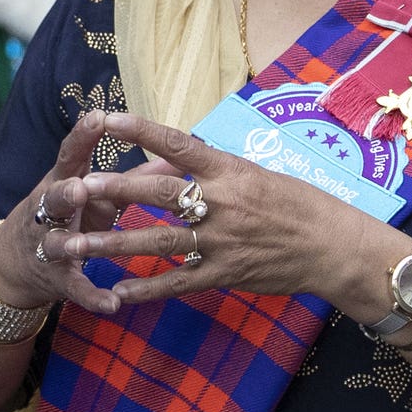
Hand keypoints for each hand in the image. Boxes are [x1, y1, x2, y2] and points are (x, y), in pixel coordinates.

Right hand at [0, 113, 130, 319]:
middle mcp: (49, 211)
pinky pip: (74, 287)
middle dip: (65, 193)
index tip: (97, 117)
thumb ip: (132, 177)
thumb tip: (175, 157)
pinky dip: (92, 295)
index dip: (82, 137)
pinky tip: (112, 303)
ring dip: (69, 244)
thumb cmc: (71, 215)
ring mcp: (49, 245)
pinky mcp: (56, 278)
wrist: (16, 263)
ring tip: (79, 245)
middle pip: (54, 198)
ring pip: (56, 243)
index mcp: (63, 182)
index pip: (70, 155)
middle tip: (79, 187)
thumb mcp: (95, 194)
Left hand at [57, 112, 396, 314]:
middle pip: (158, 194)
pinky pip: (179, 283)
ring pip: (158, 243)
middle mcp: (222, 203)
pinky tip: (117, 291)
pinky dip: (147, 288)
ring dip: (113, 244)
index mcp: (230, 170)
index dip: (138, 130)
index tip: (104, 119)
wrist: (336, 248)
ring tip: (74, 245)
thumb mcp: (259, 174)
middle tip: (75, 187)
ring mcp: (223, 243)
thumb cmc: (301, 205)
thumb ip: (214, 170)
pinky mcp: (226, 275)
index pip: (176, 144)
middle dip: (114, 192)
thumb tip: (174, 157)